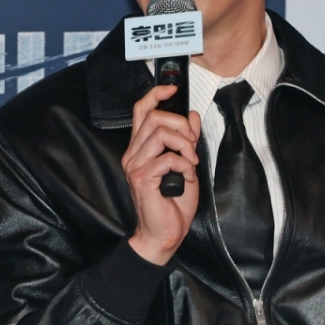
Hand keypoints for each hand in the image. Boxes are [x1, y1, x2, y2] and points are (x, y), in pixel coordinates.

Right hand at [121, 84, 200, 265]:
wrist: (163, 235)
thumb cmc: (171, 205)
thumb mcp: (185, 165)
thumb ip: (186, 141)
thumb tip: (191, 117)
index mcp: (139, 148)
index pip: (141, 110)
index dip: (156, 95)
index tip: (172, 90)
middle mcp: (133, 154)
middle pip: (154, 117)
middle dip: (180, 124)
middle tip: (192, 144)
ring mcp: (135, 165)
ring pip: (160, 133)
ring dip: (184, 144)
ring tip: (191, 161)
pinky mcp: (142, 178)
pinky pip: (168, 158)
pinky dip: (184, 164)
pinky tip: (187, 177)